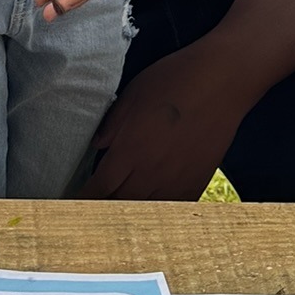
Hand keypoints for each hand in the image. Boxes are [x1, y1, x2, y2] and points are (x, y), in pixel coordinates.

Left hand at [84, 39, 253, 199]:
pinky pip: (173, 208)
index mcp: (129, 150)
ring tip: (118, 214)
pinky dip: (158, 212)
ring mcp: (175, 181)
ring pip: (145, 211)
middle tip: (90, 212)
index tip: (73, 204)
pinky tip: (151, 209)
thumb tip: (95, 147)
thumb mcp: (132, 95)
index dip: (84, 198)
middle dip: (102, 209)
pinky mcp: (197, 182)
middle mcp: (149, 173)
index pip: (98, 188)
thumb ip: (111, 125)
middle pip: (118, 205)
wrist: (221, 81)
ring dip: (129, 213)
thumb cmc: (173, 80)